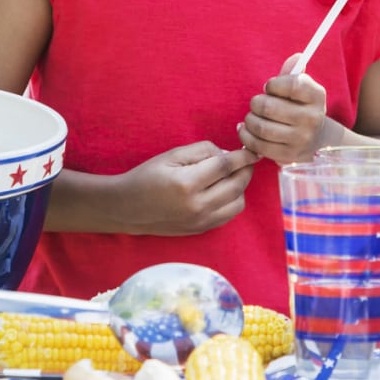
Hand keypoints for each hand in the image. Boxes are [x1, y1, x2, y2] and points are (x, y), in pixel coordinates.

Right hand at [117, 141, 256, 235]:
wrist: (128, 208)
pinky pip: (228, 215)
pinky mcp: (200, 229)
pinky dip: (233, 200)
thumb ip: (202, 151)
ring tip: (232, 174)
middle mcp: (197, 206)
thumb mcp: (171, 155)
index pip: (225, 166)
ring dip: (241, 186)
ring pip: (237, 203)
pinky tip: (224, 189)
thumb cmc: (147, 176)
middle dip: (246, 169)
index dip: (242, 156)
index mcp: (187, 183)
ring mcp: (200, 221)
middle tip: (246, 159)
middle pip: (236, 185)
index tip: (252, 149)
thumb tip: (228, 154)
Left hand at [237, 55, 335, 164]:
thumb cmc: (301, 107)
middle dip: (256, 103)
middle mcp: (312, 118)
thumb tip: (296, 57)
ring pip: (262, 127)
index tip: (269, 87)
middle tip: (256, 104)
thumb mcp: (301, 90)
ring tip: (251, 117)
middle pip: (270, 107)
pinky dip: (246, 136)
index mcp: (317, 96)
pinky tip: (246, 130)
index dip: (273, 84)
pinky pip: (258, 146)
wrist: (316, 139)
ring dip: (250, 120)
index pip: (292, 84)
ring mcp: (301, 139)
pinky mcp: (288, 156)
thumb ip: (292, 73)